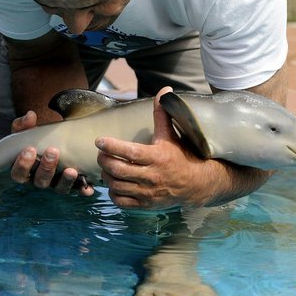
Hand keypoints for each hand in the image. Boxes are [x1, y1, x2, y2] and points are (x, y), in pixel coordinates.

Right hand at [10, 111, 93, 195]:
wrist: (55, 143)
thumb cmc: (37, 140)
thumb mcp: (28, 132)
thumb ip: (25, 125)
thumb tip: (30, 115)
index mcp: (25, 170)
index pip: (18, 173)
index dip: (22, 164)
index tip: (30, 149)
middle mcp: (39, 180)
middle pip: (40, 181)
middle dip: (46, 167)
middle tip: (53, 151)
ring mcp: (56, 184)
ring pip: (58, 188)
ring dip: (65, 180)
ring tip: (71, 170)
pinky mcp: (72, 186)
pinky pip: (77, 191)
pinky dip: (83, 190)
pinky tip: (88, 188)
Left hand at [96, 87, 219, 208]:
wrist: (196, 184)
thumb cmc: (181, 155)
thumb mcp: (171, 134)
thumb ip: (163, 113)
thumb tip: (165, 90)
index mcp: (157, 157)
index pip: (129, 152)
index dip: (111, 146)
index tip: (99, 141)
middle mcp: (152, 176)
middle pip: (118, 170)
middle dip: (104, 161)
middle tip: (101, 154)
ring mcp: (148, 193)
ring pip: (117, 186)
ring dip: (107, 176)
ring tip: (106, 168)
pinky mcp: (146, 205)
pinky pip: (122, 202)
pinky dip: (113, 193)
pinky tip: (114, 184)